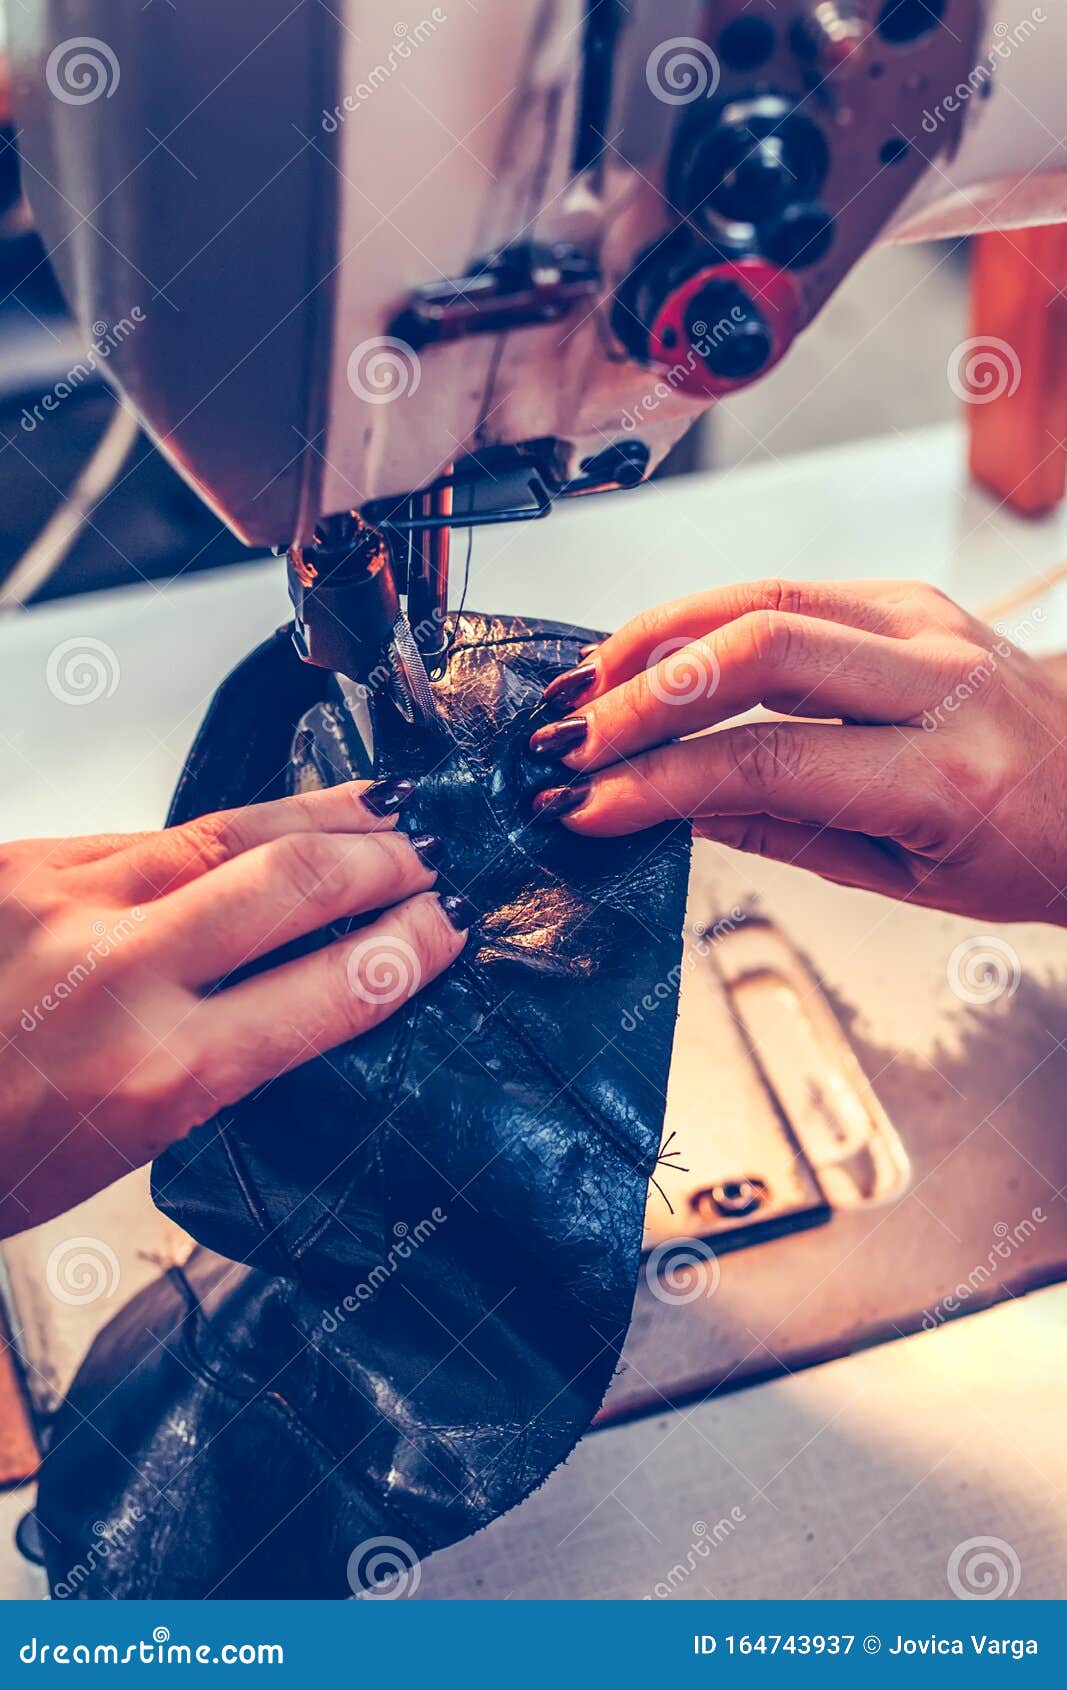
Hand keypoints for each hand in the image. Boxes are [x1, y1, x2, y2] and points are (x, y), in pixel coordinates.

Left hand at [0, 778, 469, 1237]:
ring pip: (231, 830)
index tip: (448, 927)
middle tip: (434, 853)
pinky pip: (154, 833)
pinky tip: (269, 823)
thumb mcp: (123, 1151)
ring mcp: (66, 899)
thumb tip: (310, 988)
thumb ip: (219, 1061)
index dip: (409, 948)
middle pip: (296, 881)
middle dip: (386, 859)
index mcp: (157, 1074)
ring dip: (324, 815)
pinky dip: (227, 829)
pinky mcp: (28, 859)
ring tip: (386, 806)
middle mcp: (118, 975)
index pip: (330, 986)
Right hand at [528, 578, 1066, 925]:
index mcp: (948, 772)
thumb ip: (778, 829)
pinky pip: (783, 590)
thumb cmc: (1022, 847)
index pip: (766, 761)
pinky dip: (701, 620)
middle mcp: (941, 678)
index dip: (656, 782)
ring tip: (585, 691)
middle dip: (642, 695)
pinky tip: (650, 656)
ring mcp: (926, 620)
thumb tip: (661, 806)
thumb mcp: (904, 876)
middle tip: (567, 741)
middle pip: (759, 649)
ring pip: (761, 599)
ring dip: (656, 640)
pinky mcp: (907, 594)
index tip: (583, 804)